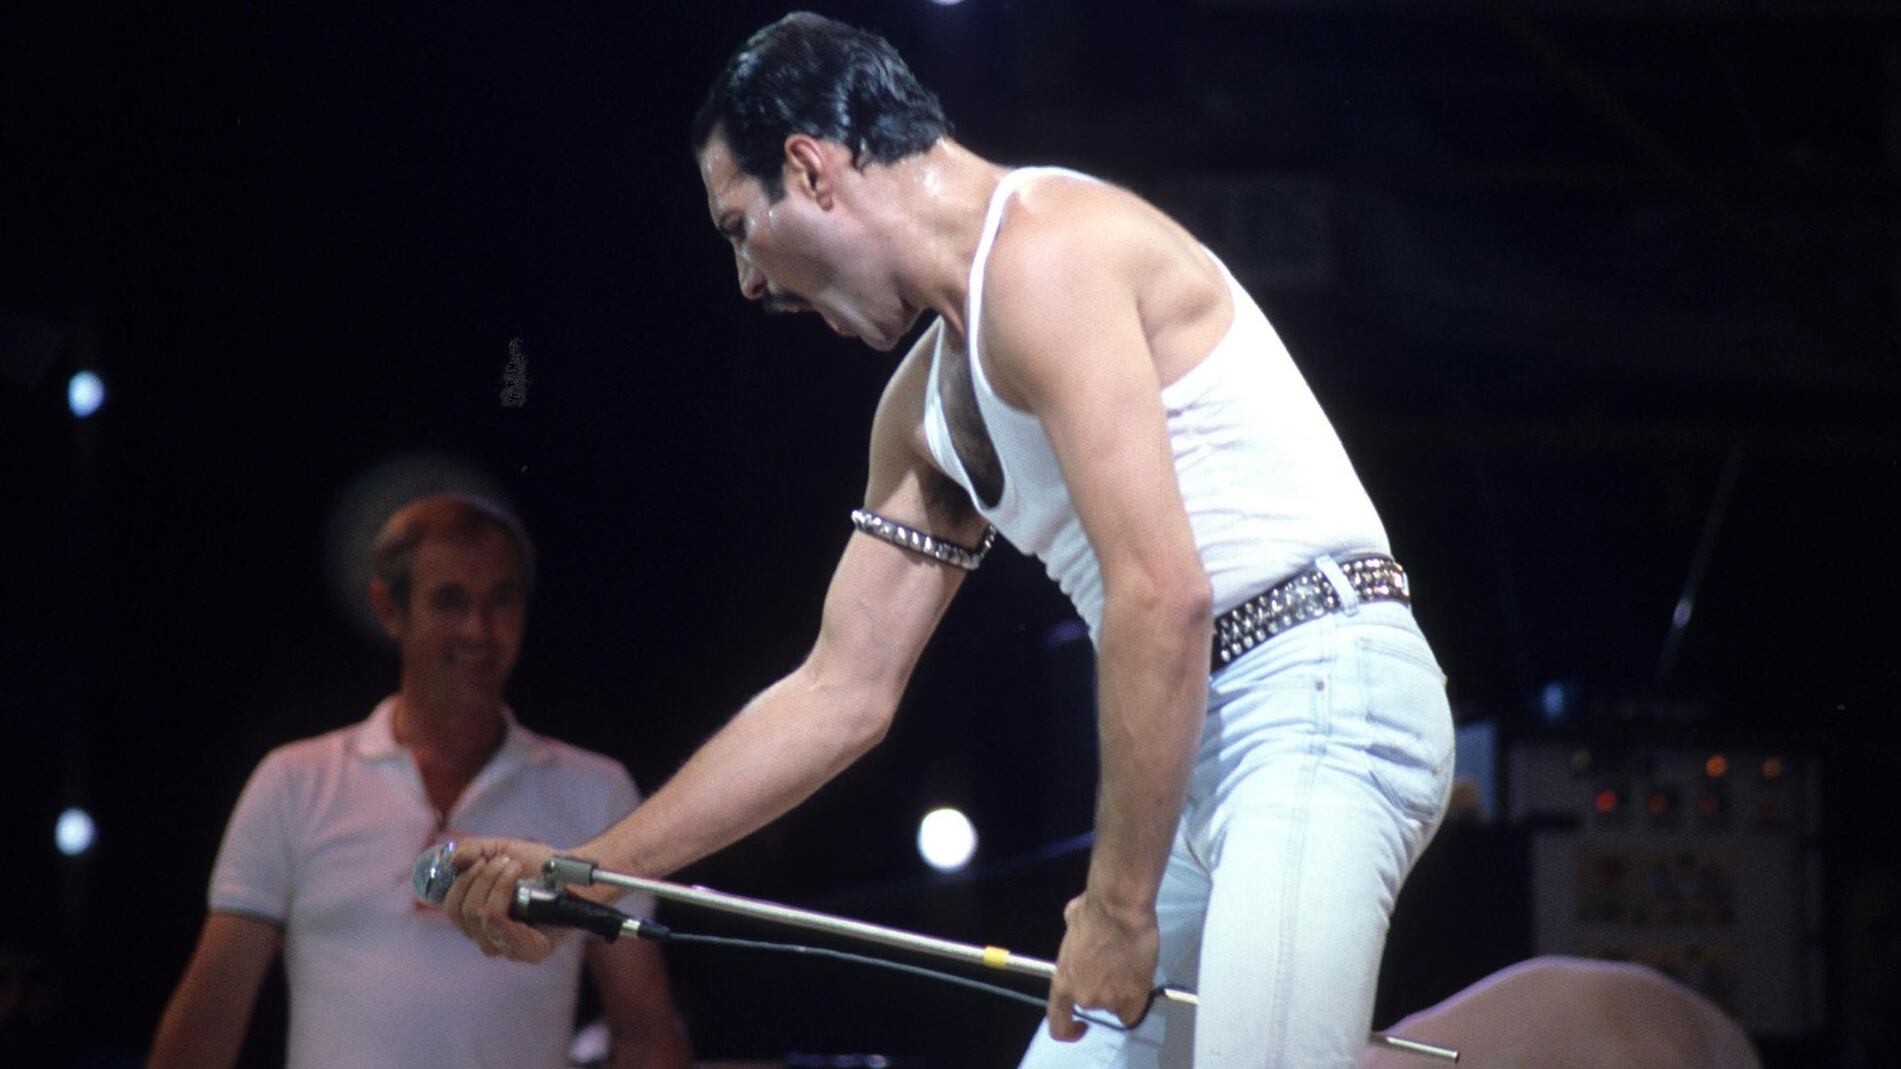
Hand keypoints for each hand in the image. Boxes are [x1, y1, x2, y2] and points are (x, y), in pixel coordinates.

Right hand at [440, 837, 557, 962]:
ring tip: (515, 867)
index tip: (481, 860)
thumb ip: (474, 849)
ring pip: (485, 920)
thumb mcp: (501, 849)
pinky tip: (519, 891)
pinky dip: (508, 908)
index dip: (462, 882)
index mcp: (476, 917)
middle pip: (466, 914)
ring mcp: (509, 948)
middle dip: (483, 880)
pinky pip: (508, 938)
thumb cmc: (537, 864)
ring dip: (497, 887)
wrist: (574, 870)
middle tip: (506, 861)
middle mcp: (489, 936)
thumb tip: (453, 861)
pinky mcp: (532, 952)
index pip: (452, 909)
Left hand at [1046, 892, 1159, 1040]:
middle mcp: (1083, 997)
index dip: (1069, 1030)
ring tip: (1130, 964)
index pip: (1058, 1023)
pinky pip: (1136, 1010)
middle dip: (1105, 989)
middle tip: (1115, 966)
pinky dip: (1139, 996)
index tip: (1081, 1025)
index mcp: (1062, 982)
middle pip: (1096, 1005)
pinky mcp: (1133, 999)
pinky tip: (1141, 976)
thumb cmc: (1092, 910)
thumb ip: (1072, 933)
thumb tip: (1075, 922)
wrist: (1119, 909)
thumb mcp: (1071, 921)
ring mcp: (1108, 1001)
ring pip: (1118, 1005)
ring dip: (1123, 990)